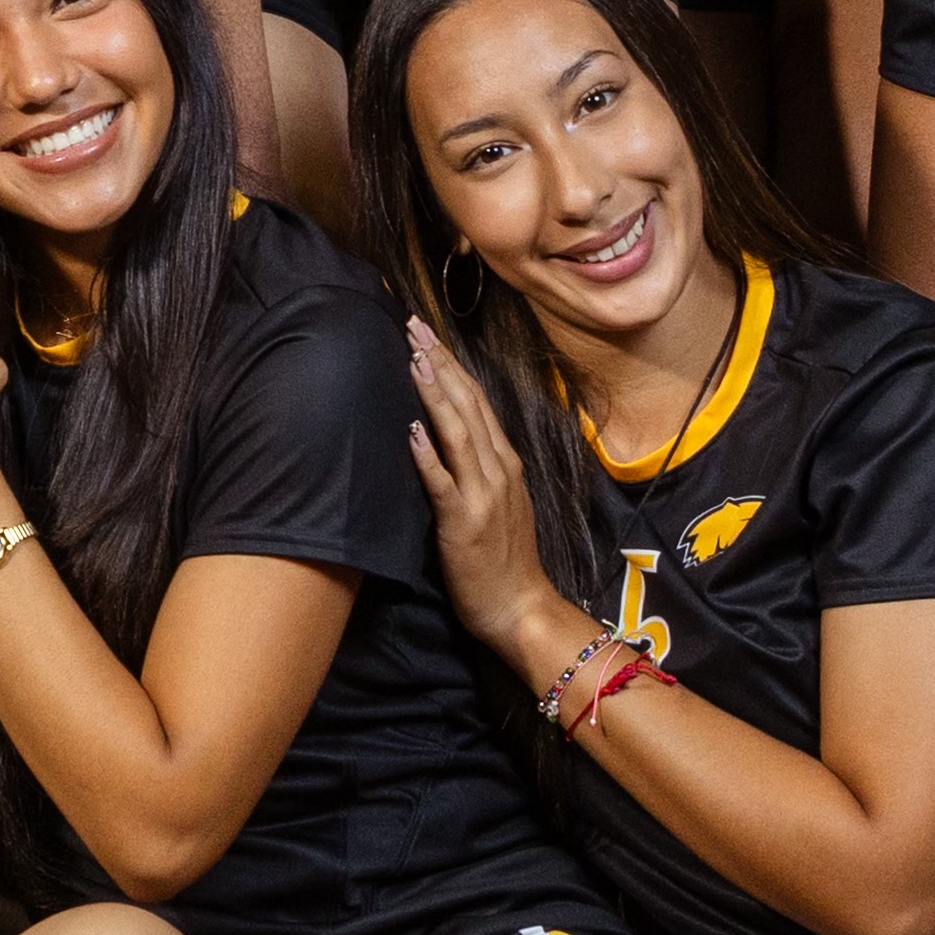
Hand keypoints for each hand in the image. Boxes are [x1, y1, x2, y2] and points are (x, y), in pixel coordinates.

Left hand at [399, 317, 555, 658]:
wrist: (522, 608)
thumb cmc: (505, 559)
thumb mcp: (499, 501)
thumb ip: (479, 465)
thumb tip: (449, 431)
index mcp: (504, 463)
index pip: (476, 400)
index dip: (451, 364)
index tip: (425, 334)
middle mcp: (498, 470)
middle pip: (467, 405)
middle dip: (439, 363)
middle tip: (412, 326)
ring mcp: (483, 496)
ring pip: (458, 433)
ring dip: (435, 394)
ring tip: (414, 359)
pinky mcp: (465, 524)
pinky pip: (444, 485)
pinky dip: (429, 456)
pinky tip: (412, 431)